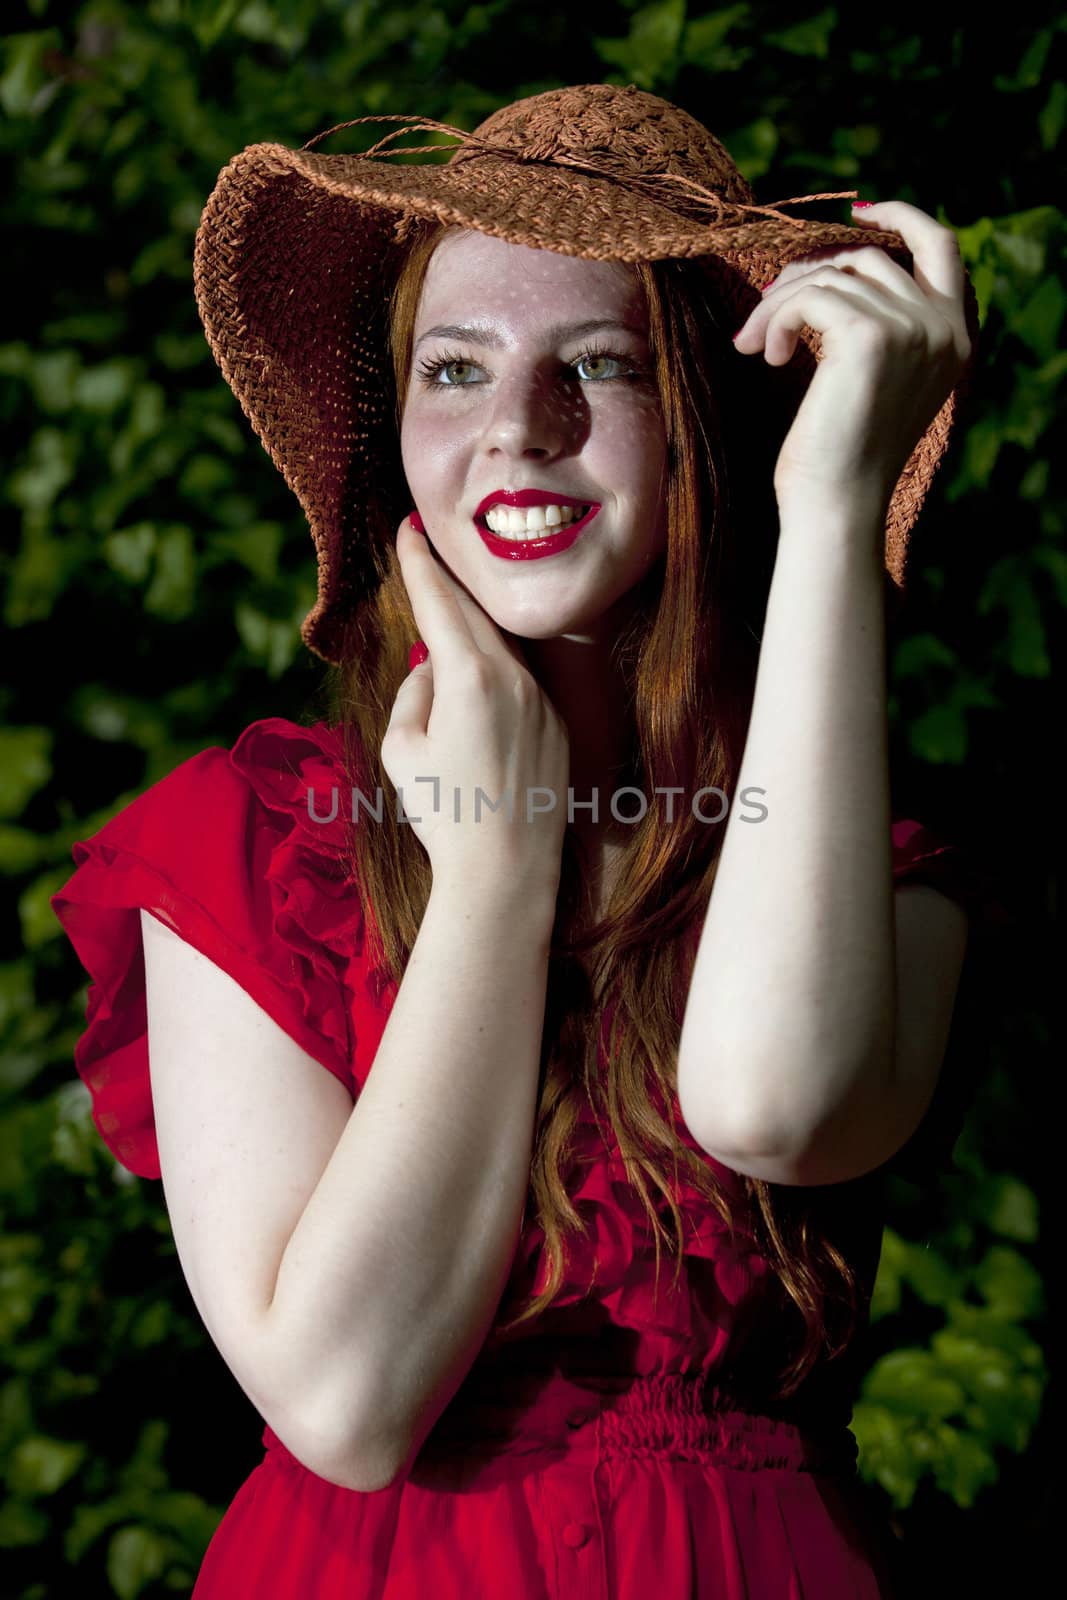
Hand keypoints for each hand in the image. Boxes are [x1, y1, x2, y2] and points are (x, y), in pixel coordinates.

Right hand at [380, 516, 570, 900]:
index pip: (439, 603)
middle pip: (472, 614)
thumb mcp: (403, 750)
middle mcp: (513, 679)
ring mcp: (541, 701)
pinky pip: (519, 681)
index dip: (419, 563)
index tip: (408, 528)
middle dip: (445, 580)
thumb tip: (431, 669)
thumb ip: (413, 694)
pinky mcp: (555, 725)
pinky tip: (473, 678)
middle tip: (422, 545)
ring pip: (499, 646)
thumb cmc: (444, 813)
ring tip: (443, 608)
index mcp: (469, 678)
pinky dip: (493, 667)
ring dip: (470, 624)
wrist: (507, 869)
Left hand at [732, 200, 973, 516]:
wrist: (835, 505)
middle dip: (806, 275)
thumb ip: (875, 323)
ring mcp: (911, 329)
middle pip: (865, 257)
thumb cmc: (839, 454)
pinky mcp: (869, 336)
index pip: (941, 246)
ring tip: (755, 344)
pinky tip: (765, 354)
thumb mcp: (870, 379)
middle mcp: (942, 328)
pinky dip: (775, 318)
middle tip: (765, 317)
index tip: (855, 210)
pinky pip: (808, 295)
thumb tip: (830, 267)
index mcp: (953, 337)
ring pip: (829, 274)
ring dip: (778, 303)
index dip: (901, 216)